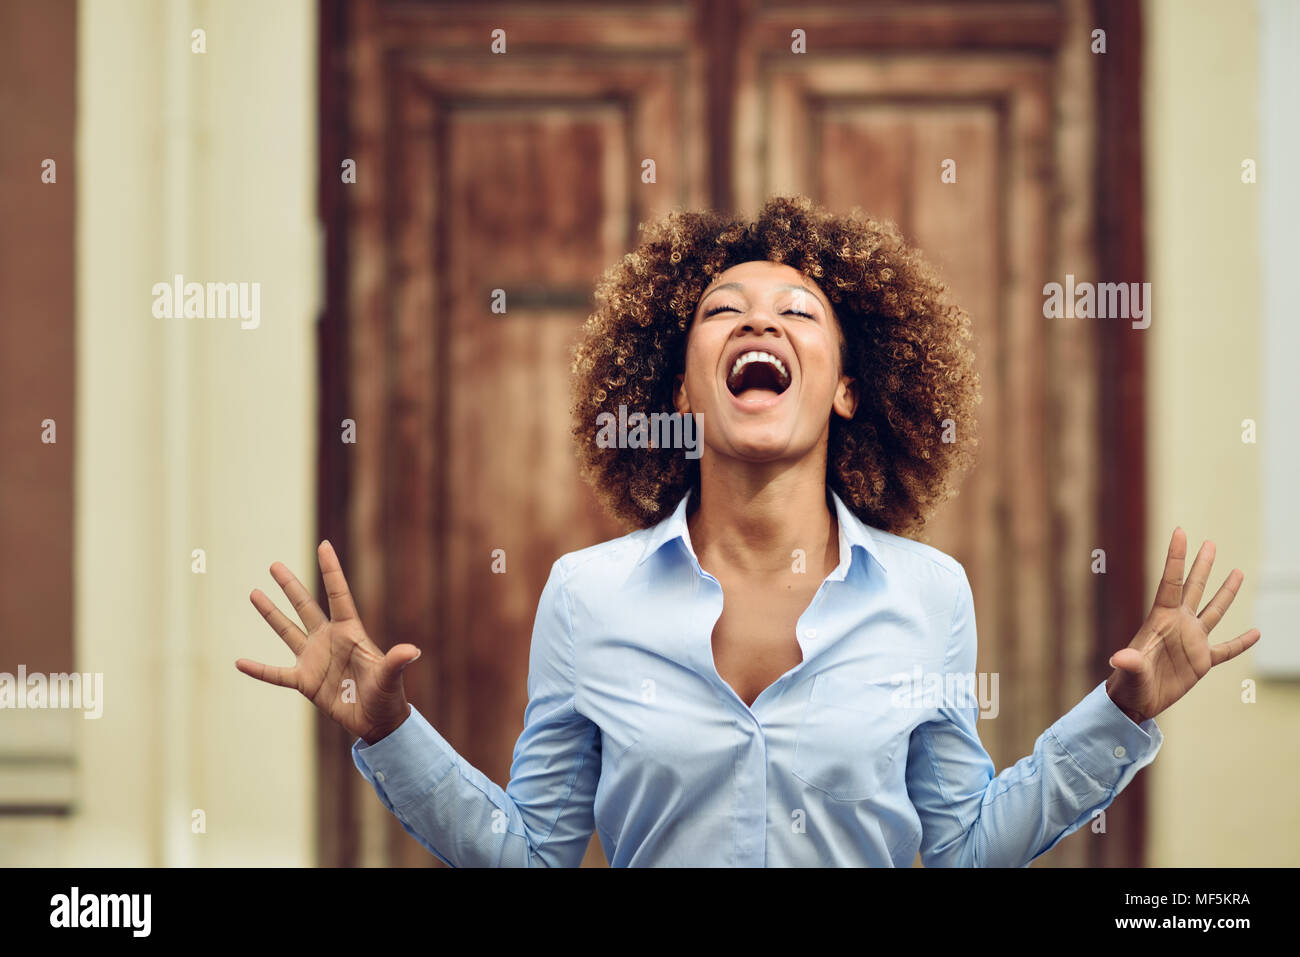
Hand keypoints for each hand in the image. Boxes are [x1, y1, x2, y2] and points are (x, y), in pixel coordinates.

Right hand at [236, 540, 421, 744]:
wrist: (377, 721)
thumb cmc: (388, 695)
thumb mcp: (390, 677)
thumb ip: (396, 662)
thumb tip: (413, 650)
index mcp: (351, 632)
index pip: (338, 595)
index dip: (331, 571)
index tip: (323, 545)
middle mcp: (329, 640)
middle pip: (306, 607)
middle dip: (291, 586)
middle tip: (275, 564)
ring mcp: (314, 659)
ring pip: (287, 631)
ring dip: (270, 614)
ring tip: (254, 593)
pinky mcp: (305, 682)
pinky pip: (277, 674)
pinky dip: (259, 669)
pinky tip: (240, 662)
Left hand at [1106, 528, 1260, 724]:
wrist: (1135, 702)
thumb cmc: (1127, 685)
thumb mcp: (1129, 672)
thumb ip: (1130, 663)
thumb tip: (1121, 658)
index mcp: (1161, 620)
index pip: (1171, 582)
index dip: (1176, 557)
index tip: (1180, 531)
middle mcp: (1178, 625)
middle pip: (1193, 588)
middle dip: (1201, 565)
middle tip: (1211, 543)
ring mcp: (1191, 642)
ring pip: (1213, 612)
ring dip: (1225, 593)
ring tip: (1237, 572)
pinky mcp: (1201, 662)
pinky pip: (1226, 649)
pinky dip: (1241, 642)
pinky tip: (1256, 632)